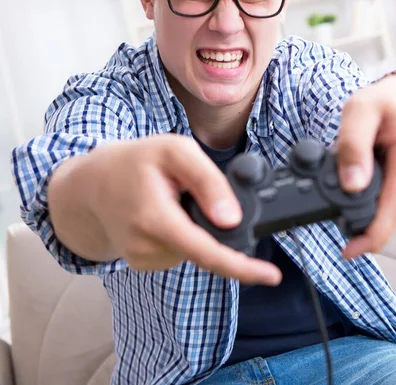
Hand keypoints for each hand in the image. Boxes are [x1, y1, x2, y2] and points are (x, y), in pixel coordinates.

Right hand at [86, 135, 281, 283]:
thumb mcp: (175, 151)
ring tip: (171, 198)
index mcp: (155, 219)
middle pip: (206, 247)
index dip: (242, 267)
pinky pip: (181, 251)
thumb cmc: (133, 163)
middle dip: (212, 224)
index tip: (271, 277)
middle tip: (190, 193)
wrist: (90, 184)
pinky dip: (184, 233)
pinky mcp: (144, 263)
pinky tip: (165, 214)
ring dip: (197, 227)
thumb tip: (233, 219)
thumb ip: (208, 182)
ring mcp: (144, 259)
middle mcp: (147, 247)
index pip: (206, 252)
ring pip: (195, 249)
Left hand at [335, 75, 395, 259]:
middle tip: (342, 175)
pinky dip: (379, 189)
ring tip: (365, 161)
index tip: (350, 251)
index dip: (372, 235)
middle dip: (360, 206)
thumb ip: (353, 146)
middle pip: (388, 210)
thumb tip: (352, 185)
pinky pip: (394, 198)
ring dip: (369, 194)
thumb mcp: (359, 110)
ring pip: (389, 205)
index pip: (394, 206)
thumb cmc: (387, 101)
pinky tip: (376, 168)